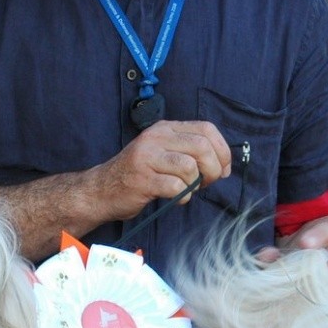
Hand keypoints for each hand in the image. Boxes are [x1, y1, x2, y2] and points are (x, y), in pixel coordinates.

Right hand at [94, 119, 231, 218]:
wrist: (103, 189)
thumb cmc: (139, 174)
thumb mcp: (163, 152)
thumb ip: (189, 152)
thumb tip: (223, 165)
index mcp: (165, 129)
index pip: (206, 129)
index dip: (222, 150)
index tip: (224, 168)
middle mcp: (156, 138)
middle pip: (202, 147)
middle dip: (213, 169)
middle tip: (207, 183)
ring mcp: (148, 157)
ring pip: (190, 166)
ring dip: (196, 184)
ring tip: (187, 190)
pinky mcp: (143, 179)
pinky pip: (176, 187)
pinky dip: (183, 196)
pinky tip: (175, 198)